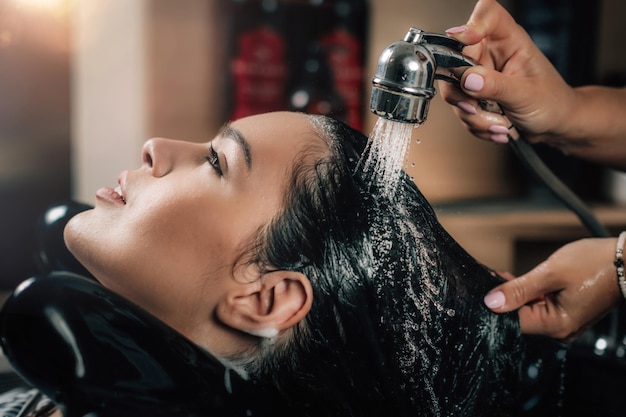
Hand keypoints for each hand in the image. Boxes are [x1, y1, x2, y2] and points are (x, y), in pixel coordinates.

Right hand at [438, 0, 576, 145]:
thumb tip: (468, 79)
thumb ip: (496, 86)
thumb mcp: (527, 95)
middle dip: (464, 94)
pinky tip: (498, 126)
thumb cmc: (552, 101)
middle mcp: (490, 55)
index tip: (461, 40)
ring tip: (499, 123)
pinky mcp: (474, 95)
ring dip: (474, 116)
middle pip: (456, 61)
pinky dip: (476, 124)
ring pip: (455, 92)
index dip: (471, 24)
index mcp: (509, 41)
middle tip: (476, 107)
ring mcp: (480, 76)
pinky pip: (460, 110)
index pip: (487, 16)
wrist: (554, 124)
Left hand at [484, 238, 621, 341]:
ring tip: (502, 275)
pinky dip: (527, 293)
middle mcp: (559, 330)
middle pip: (519, 317)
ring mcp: (563, 322)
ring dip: (514, 293)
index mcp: (556, 325)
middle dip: (503, 297)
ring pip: (527, 310)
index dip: (495, 304)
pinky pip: (538, 306)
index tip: (483, 285)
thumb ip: (519, 289)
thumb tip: (491, 302)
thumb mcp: (550, 273)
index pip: (513, 321)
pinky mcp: (565, 313)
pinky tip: (517, 279)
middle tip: (492, 276)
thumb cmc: (595, 264)